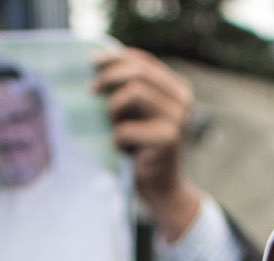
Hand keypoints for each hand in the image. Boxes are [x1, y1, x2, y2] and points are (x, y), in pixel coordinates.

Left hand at [94, 49, 203, 243]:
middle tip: (90, 89)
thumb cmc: (142, 152)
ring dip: (113, 107)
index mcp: (176, 89)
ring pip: (135, 92)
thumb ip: (129, 92)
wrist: (162, 190)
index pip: (145, 62)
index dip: (117, 57)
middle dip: (110, 76)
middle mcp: (182, 100)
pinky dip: (116, 138)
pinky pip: (127, 128)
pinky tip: (120, 149)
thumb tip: (97, 67)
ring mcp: (178, 118)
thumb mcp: (137, 115)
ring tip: (110, 125)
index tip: (92, 61)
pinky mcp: (168, 139)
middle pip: (140, 72)